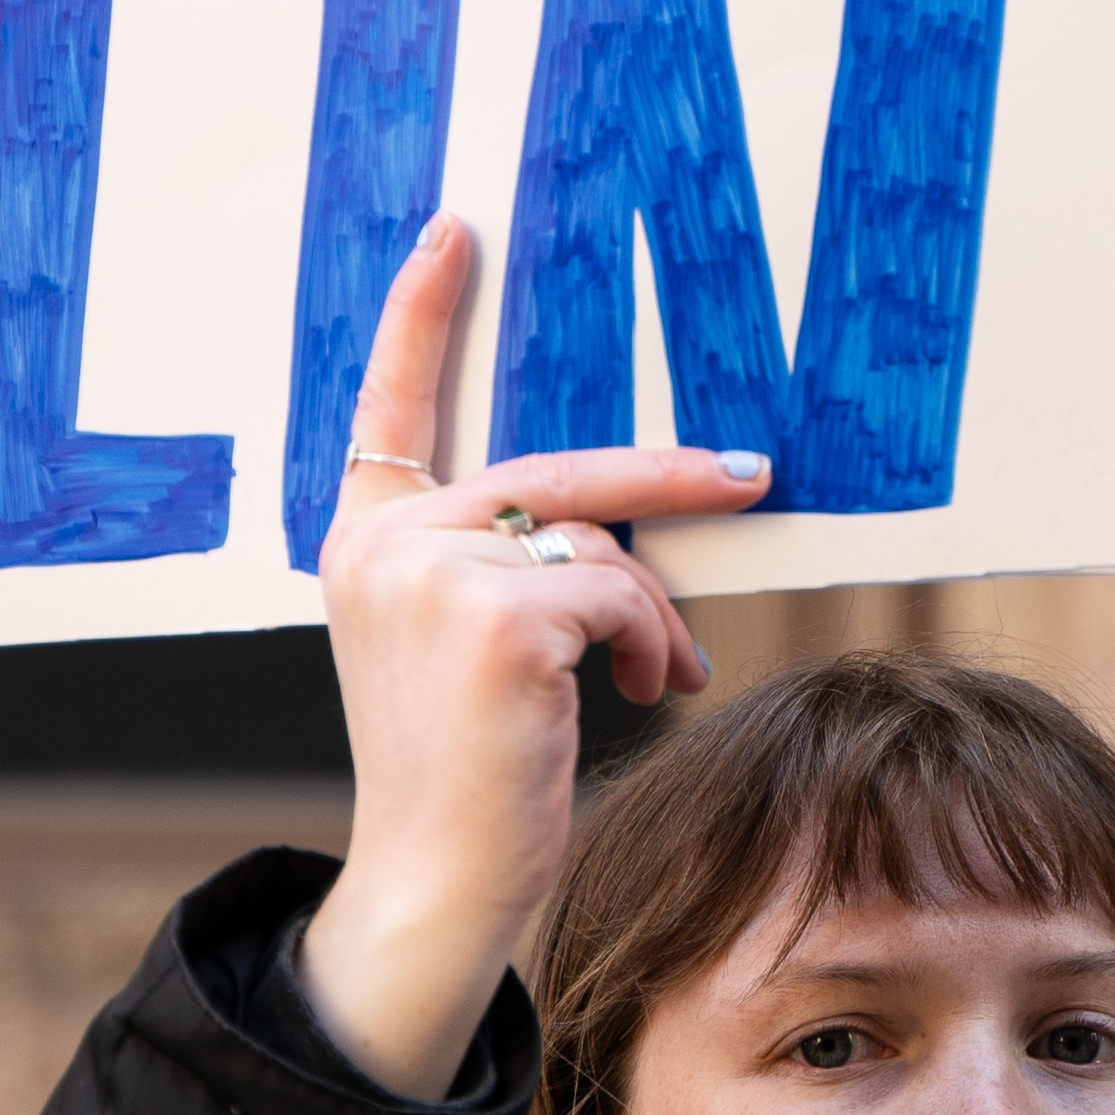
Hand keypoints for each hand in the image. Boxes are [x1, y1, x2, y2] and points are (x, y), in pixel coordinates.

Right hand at [301, 214, 770, 1096]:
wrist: (433, 883)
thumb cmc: (466, 775)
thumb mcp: (466, 650)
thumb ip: (508, 567)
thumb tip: (623, 536)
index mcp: (364, 541)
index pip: (388, 408)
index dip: (419, 315)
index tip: (453, 230)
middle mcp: (385, 542)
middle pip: (555, 473)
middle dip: (666, 476)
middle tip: (751, 473)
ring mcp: (435, 572)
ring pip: (602, 547)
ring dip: (652, 614)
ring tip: (659, 677)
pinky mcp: (496, 616)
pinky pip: (623, 596)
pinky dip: (653, 645)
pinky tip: (644, 692)